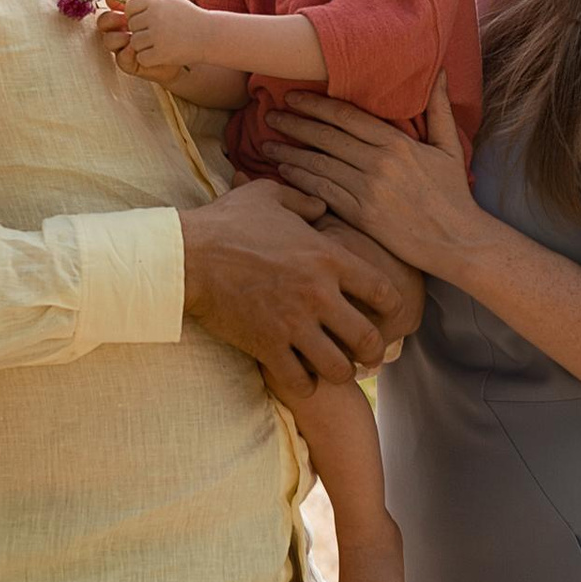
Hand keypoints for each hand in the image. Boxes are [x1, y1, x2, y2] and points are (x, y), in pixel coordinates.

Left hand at [103, 0, 210, 86]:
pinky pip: (142, 58)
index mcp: (153, 1)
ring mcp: (157, 36)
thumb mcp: (166, 0)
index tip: (152, 18)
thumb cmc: (186, 15)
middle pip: (131, 27)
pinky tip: (165, 53)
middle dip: (142, 31)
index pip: (129, 8)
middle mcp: (153, 16)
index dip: (138, 15)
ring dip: (145, 46)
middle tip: (163, 32)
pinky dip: (150, 58)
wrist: (210, 35)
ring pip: (134, 44)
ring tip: (164, 42)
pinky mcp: (161, 53)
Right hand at [180, 180, 418, 393]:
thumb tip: (322, 206)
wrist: (187, 255)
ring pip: (338, 367)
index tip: (388, 315)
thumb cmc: (227, 221)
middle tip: (370, 356)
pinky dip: (306, 384)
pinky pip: (300, 381)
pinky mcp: (266, 345)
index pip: (383, 290)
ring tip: (335, 370)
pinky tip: (302, 377)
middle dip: (374, 351)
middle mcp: (318, 295)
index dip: (393, 307)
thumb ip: (303, 201)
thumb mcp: (269, 196)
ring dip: (341, 372)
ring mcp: (293, 324)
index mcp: (328, 258)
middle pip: (368, 337)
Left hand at [264, 79, 483, 281]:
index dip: (315, 104)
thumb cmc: (453, 195)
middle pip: (325, 137)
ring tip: (266, 144)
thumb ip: (439, 109)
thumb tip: (440, 72)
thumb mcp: (450, 147)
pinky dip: (300, 181)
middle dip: (293, 124)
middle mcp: (378, 163)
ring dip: (289, 153)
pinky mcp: (361, 216)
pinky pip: (322, 193)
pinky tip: (284, 173)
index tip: (292, 96)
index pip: (346, 116)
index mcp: (397, 143)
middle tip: (269, 115)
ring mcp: (367, 191)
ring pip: (318, 165)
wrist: (457, 240)